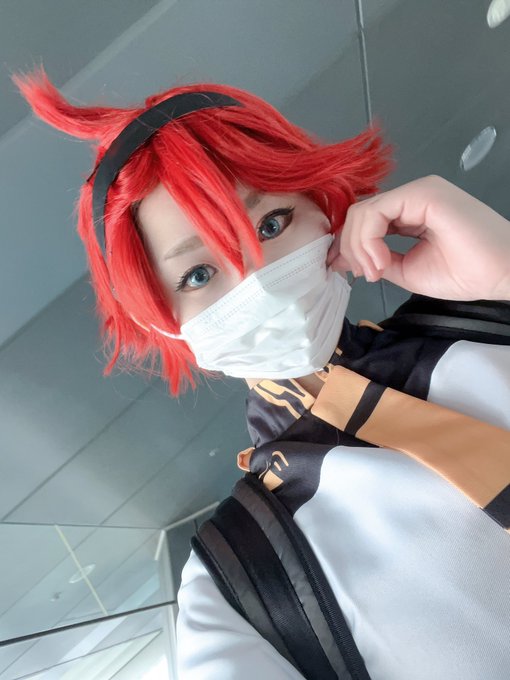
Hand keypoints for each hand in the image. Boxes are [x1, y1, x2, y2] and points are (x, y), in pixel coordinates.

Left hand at [327, 175, 509, 300]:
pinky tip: (380, 262)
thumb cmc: (464, 273)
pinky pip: (377, 212)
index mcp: (409, 211)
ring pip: (364, 212)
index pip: (365, 220)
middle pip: (359, 214)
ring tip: (375, 272)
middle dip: (350, 248)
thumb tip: (348, 260)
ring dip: (359, 247)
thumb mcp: (407, 270)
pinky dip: (369, 240)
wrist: (500, 273)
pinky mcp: (423, 194)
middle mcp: (412, 196)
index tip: (348, 272)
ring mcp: (418, 191)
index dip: (349, 245)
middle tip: (365, 275)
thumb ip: (379, 259)